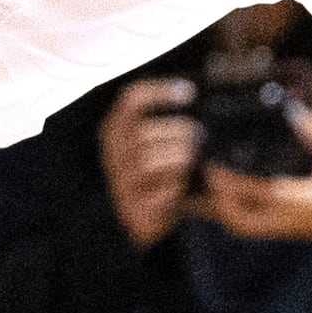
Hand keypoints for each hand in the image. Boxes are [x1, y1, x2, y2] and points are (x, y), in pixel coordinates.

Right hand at [101, 77, 205, 248]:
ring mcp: (121, 185)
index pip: (131, 100)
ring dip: (182, 159)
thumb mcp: (155, 141)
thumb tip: (198, 90)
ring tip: (190, 160)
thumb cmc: (157, 172)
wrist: (145, 222)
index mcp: (114, 131)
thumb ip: (167, 117)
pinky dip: (178, 187)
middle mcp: (112, 156)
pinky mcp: (136, 211)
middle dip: (180, 131)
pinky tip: (181, 187)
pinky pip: (163, 191)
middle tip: (199, 135)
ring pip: (153, 161)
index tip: (190, 91)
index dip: (160, 91)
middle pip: (145, 132)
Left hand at [201, 103, 311, 243]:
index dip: (230, 181)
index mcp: (298, 200)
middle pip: (239, 220)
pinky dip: (231, 212)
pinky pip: (247, 225)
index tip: (213, 164)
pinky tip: (224, 193)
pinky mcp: (279, 229)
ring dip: (221, 208)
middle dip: (217, 200)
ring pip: (240, 226)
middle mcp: (284, 218)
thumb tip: (294, 110)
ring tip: (210, 181)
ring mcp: (280, 227)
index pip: (256, 193)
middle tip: (206, 173)